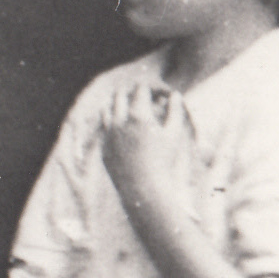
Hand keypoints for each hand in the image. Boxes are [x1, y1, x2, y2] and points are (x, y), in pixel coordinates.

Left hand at [100, 81, 190, 216]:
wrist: (144, 188)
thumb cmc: (164, 160)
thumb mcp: (174, 133)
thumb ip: (175, 110)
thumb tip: (174, 94)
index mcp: (138, 115)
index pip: (140, 90)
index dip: (148, 89)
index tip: (154, 94)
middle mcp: (119, 122)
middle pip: (119, 95)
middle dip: (130, 93)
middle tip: (139, 97)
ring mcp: (108, 135)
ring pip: (106, 109)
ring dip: (117, 106)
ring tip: (129, 110)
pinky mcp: (103, 147)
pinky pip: (104, 129)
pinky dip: (112, 124)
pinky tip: (123, 128)